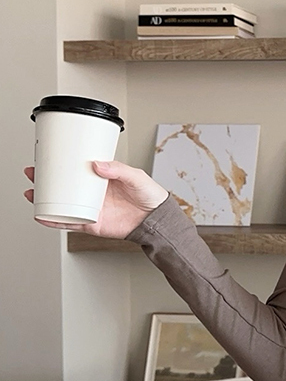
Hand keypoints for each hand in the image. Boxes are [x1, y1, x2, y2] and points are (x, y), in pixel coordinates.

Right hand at [23, 162, 169, 239]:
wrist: (156, 220)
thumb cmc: (149, 196)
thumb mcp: (136, 176)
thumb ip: (119, 169)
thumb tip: (98, 165)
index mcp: (101, 178)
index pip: (77, 169)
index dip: (61, 163)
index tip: (48, 156)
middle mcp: (92, 193)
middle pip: (63, 185)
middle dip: (45, 179)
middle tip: (33, 172)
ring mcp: (90, 208)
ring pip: (62, 204)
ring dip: (45, 200)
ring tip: (32, 193)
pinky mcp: (92, 224)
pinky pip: (70, 223)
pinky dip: (55, 221)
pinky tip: (43, 216)